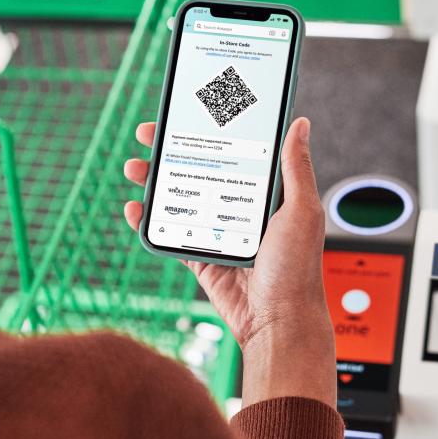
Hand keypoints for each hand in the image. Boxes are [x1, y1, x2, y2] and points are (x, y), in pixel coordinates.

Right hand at [124, 118, 335, 407]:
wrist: (278, 323)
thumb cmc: (298, 271)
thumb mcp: (301, 212)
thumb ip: (295, 169)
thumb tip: (301, 124)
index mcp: (264, 193)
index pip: (232, 151)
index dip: (208, 132)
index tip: (187, 115)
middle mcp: (239, 207)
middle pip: (198, 169)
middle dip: (171, 150)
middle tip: (150, 135)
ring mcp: (216, 230)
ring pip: (179, 197)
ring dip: (155, 181)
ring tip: (136, 168)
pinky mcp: (200, 255)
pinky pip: (169, 232)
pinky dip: (149, 221)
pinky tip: (136, 209)